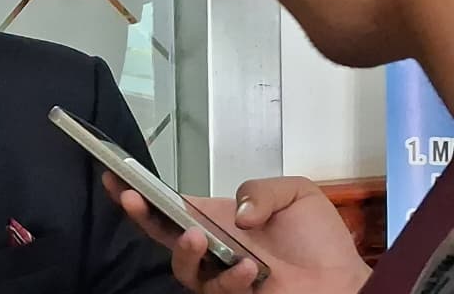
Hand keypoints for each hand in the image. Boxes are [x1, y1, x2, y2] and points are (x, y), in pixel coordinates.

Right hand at [105, 174, 370, 292]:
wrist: (343, 282)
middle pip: (159, 232)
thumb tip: (237, 214)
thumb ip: (261, 190)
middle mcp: (211, 247)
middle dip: (139, 214)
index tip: (114, 175)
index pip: (170, 204)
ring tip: (198, 237)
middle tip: (132, 199)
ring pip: (180, 267)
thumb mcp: (296, 194)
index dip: (140, 191)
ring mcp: (218, 275)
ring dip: (184, 251)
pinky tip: (251, 269)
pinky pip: (216, 290)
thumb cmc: (318, 241)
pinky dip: (232, 278)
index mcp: (217, 218)